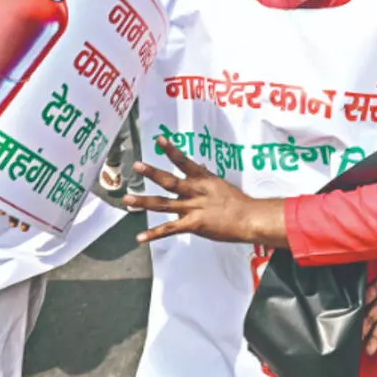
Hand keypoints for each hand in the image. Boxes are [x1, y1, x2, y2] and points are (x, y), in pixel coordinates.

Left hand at [126, 137, 286, 245]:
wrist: (249, 218)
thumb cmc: (238, 202)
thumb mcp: (220, 184)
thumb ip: (206, 177)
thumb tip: (200, 168)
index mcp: (203, 179)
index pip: (184, 161)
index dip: (171, 150)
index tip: (159, 140)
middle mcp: (195, 191)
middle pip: (169, 181)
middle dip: (152, 173)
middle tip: (137, 166)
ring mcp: (193, 208)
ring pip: (163, 204)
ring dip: (144, 201)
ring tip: (127, 199)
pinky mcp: (193, 225)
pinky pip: (170, 229)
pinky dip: (154, 234)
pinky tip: (140, 237)